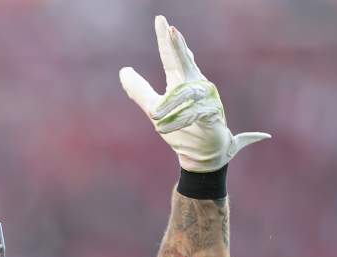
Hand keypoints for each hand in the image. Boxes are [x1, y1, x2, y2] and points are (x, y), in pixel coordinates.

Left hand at [119, 15, 269, 171]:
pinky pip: (195, 113)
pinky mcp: (213, 114)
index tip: (161, 20)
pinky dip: (179, 120)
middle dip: (178, 47)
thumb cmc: (181, 129)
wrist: (202, 155)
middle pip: (186, 62)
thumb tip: (123, 70)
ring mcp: (207, 99)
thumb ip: (139, 91)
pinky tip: (166, 127)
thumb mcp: (154, 109)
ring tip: (155, 116)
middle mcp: (197, 85)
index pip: (172, 57)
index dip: (167, 40)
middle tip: (171, 30)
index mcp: (183, 81)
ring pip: (185, 94)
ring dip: (169, 106)